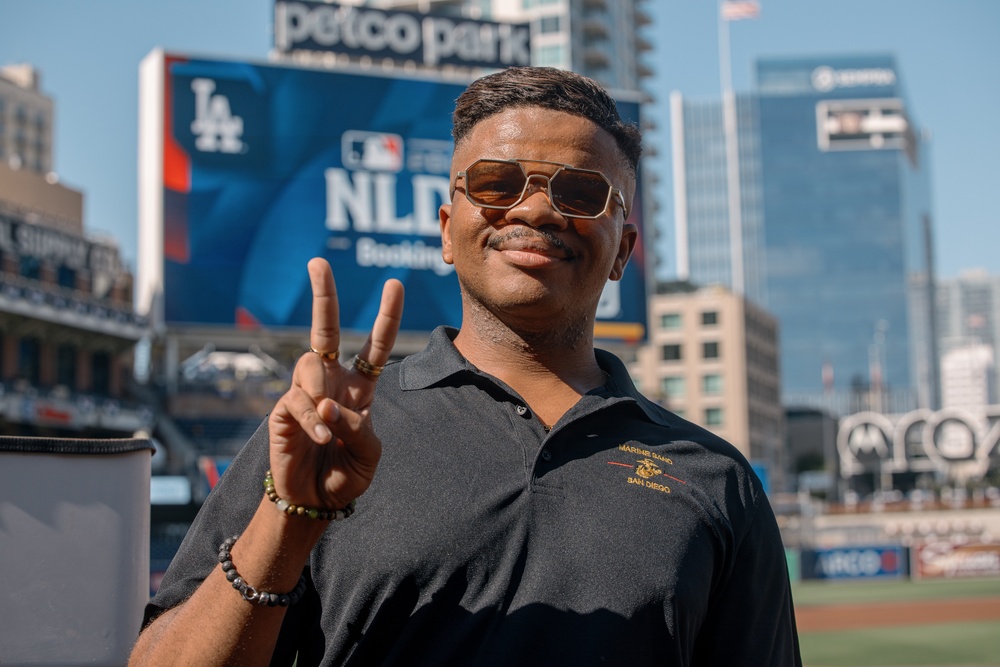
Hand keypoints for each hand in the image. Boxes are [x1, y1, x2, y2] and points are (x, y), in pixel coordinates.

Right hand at [268, 258, 403, 509]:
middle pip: (325, 329)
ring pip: (310, 364)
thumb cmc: (346, 475)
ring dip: (322, 393)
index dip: (386, 317)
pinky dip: (314, 420)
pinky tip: (320, 438)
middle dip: (323, 295)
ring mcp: (306, 393)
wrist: (315, 503)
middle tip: (319, 263)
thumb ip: (358, 426)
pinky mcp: (284, 409)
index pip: (375, 346)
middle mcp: (331, 382)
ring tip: (329, 428)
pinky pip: (299, 401)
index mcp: (360, 387)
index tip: (395, 284)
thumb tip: (330, 404)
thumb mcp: (369, 453)